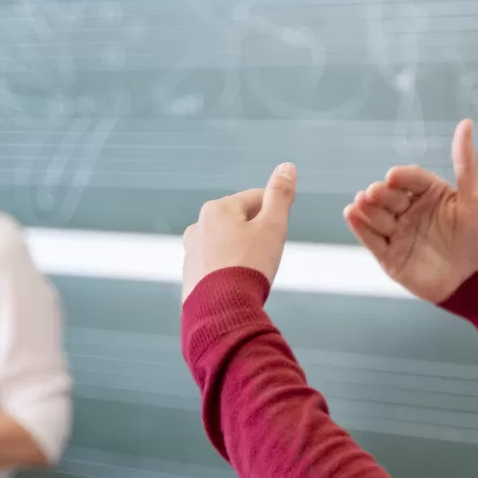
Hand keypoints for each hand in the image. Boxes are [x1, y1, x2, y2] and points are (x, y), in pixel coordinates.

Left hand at [182, 162, 297, 301]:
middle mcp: (198, 225)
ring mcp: (191, 251)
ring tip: (253, 274)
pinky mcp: (190, 275)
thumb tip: (288, 166)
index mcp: (218, 208)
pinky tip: (238, 286)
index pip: (256, 199)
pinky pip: (216, 266)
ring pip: (227, 244)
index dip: (275, 215)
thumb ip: (281, 195)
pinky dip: (229, 271)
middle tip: (268, 257)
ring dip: (243, 253)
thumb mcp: (273, 226)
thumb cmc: (250, 266)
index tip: (281, 234)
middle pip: (240, 222)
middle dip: (257, 235)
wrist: (220, 311)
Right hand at [344, 119, 477, 302]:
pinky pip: (372, 239)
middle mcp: (410, 210)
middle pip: (389, 196)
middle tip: (374, 192)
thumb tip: (466, 123)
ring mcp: (399, 233)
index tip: (394, 176)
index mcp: (429, 194)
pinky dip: (360, 227)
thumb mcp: (475, 197)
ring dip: (366, 208)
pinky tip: (351, 214)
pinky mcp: (390, 256)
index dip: (401, 177)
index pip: (410, 178)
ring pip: (377, 216)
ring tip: (360, 203)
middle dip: (380, 193)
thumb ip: (466, 162)